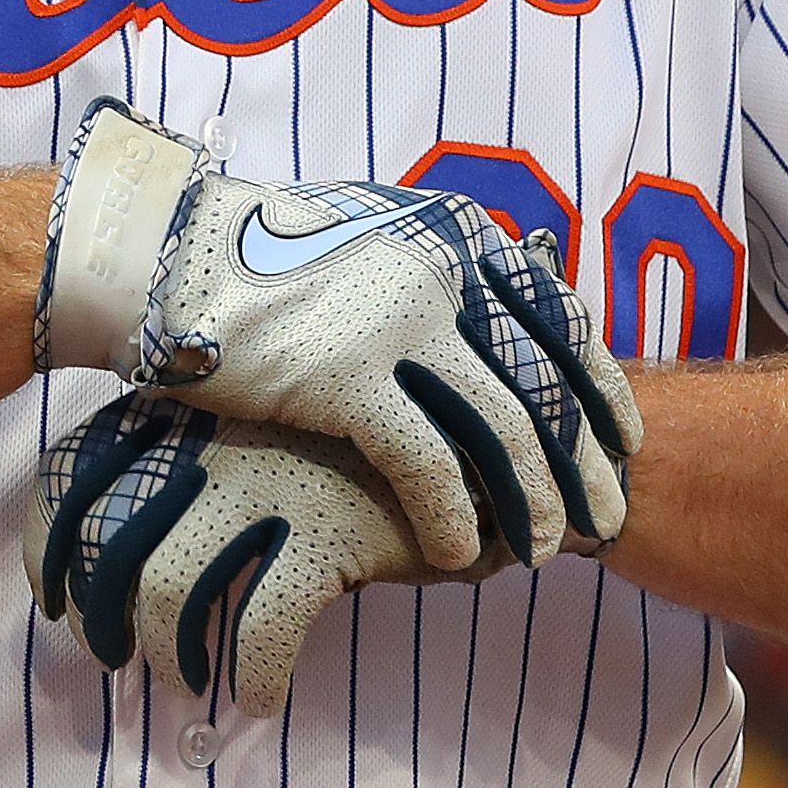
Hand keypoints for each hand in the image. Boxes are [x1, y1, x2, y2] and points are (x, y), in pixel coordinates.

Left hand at [29, 403, 496, 714]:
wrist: (484, 452)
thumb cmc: (359, 459)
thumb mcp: (265, 443)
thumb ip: (197, 473)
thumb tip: (115, 555)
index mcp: (192, 408)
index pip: (75, 467)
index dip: (49, 544)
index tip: (55, 600)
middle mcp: (219, 436)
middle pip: (105, 535)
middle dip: (98, 614)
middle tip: (117, 658)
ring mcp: (274, 480)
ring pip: (168, 588)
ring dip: (167, 655)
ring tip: (189, 682)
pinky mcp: (332, 530)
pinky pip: (260, 625)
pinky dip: (251, 675)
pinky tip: (262, 698)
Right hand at [39, 103, 641, 569]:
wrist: (167, 253)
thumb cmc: (264, 253)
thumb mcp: (375, 233)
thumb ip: (439, 267)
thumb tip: (494, 307)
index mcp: (456, 232)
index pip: (558, 318)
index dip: (598, 386)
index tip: (621, 439)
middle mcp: (443, 268)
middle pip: (543, 380)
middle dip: (583, 459)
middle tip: (609, 516)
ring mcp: (398, 319)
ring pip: (502, 427)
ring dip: (535, 498)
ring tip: (547, 551)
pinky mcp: (347, 374)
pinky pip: (427, 462)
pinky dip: (455, 515)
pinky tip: (462, 556)